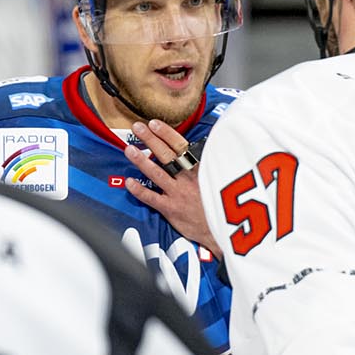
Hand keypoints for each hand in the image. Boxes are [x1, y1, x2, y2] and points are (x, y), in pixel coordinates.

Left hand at [123, 119, 218, 254]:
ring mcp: (178, 194)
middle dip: (150, 139)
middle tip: (137, 127)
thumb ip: (205, 164)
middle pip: (166, 155)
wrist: (226, 231)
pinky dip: (139, 190)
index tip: (154, 123)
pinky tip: (129, 182)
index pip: (180, 146)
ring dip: (141, 160)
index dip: (166, 133)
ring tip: (129, 149)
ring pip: (156, 173)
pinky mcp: (171, 210)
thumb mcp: (218, 178)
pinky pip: (152, 198)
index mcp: (199, 168)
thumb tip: (199, 147)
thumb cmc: (219, 204)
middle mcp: (187, 178)